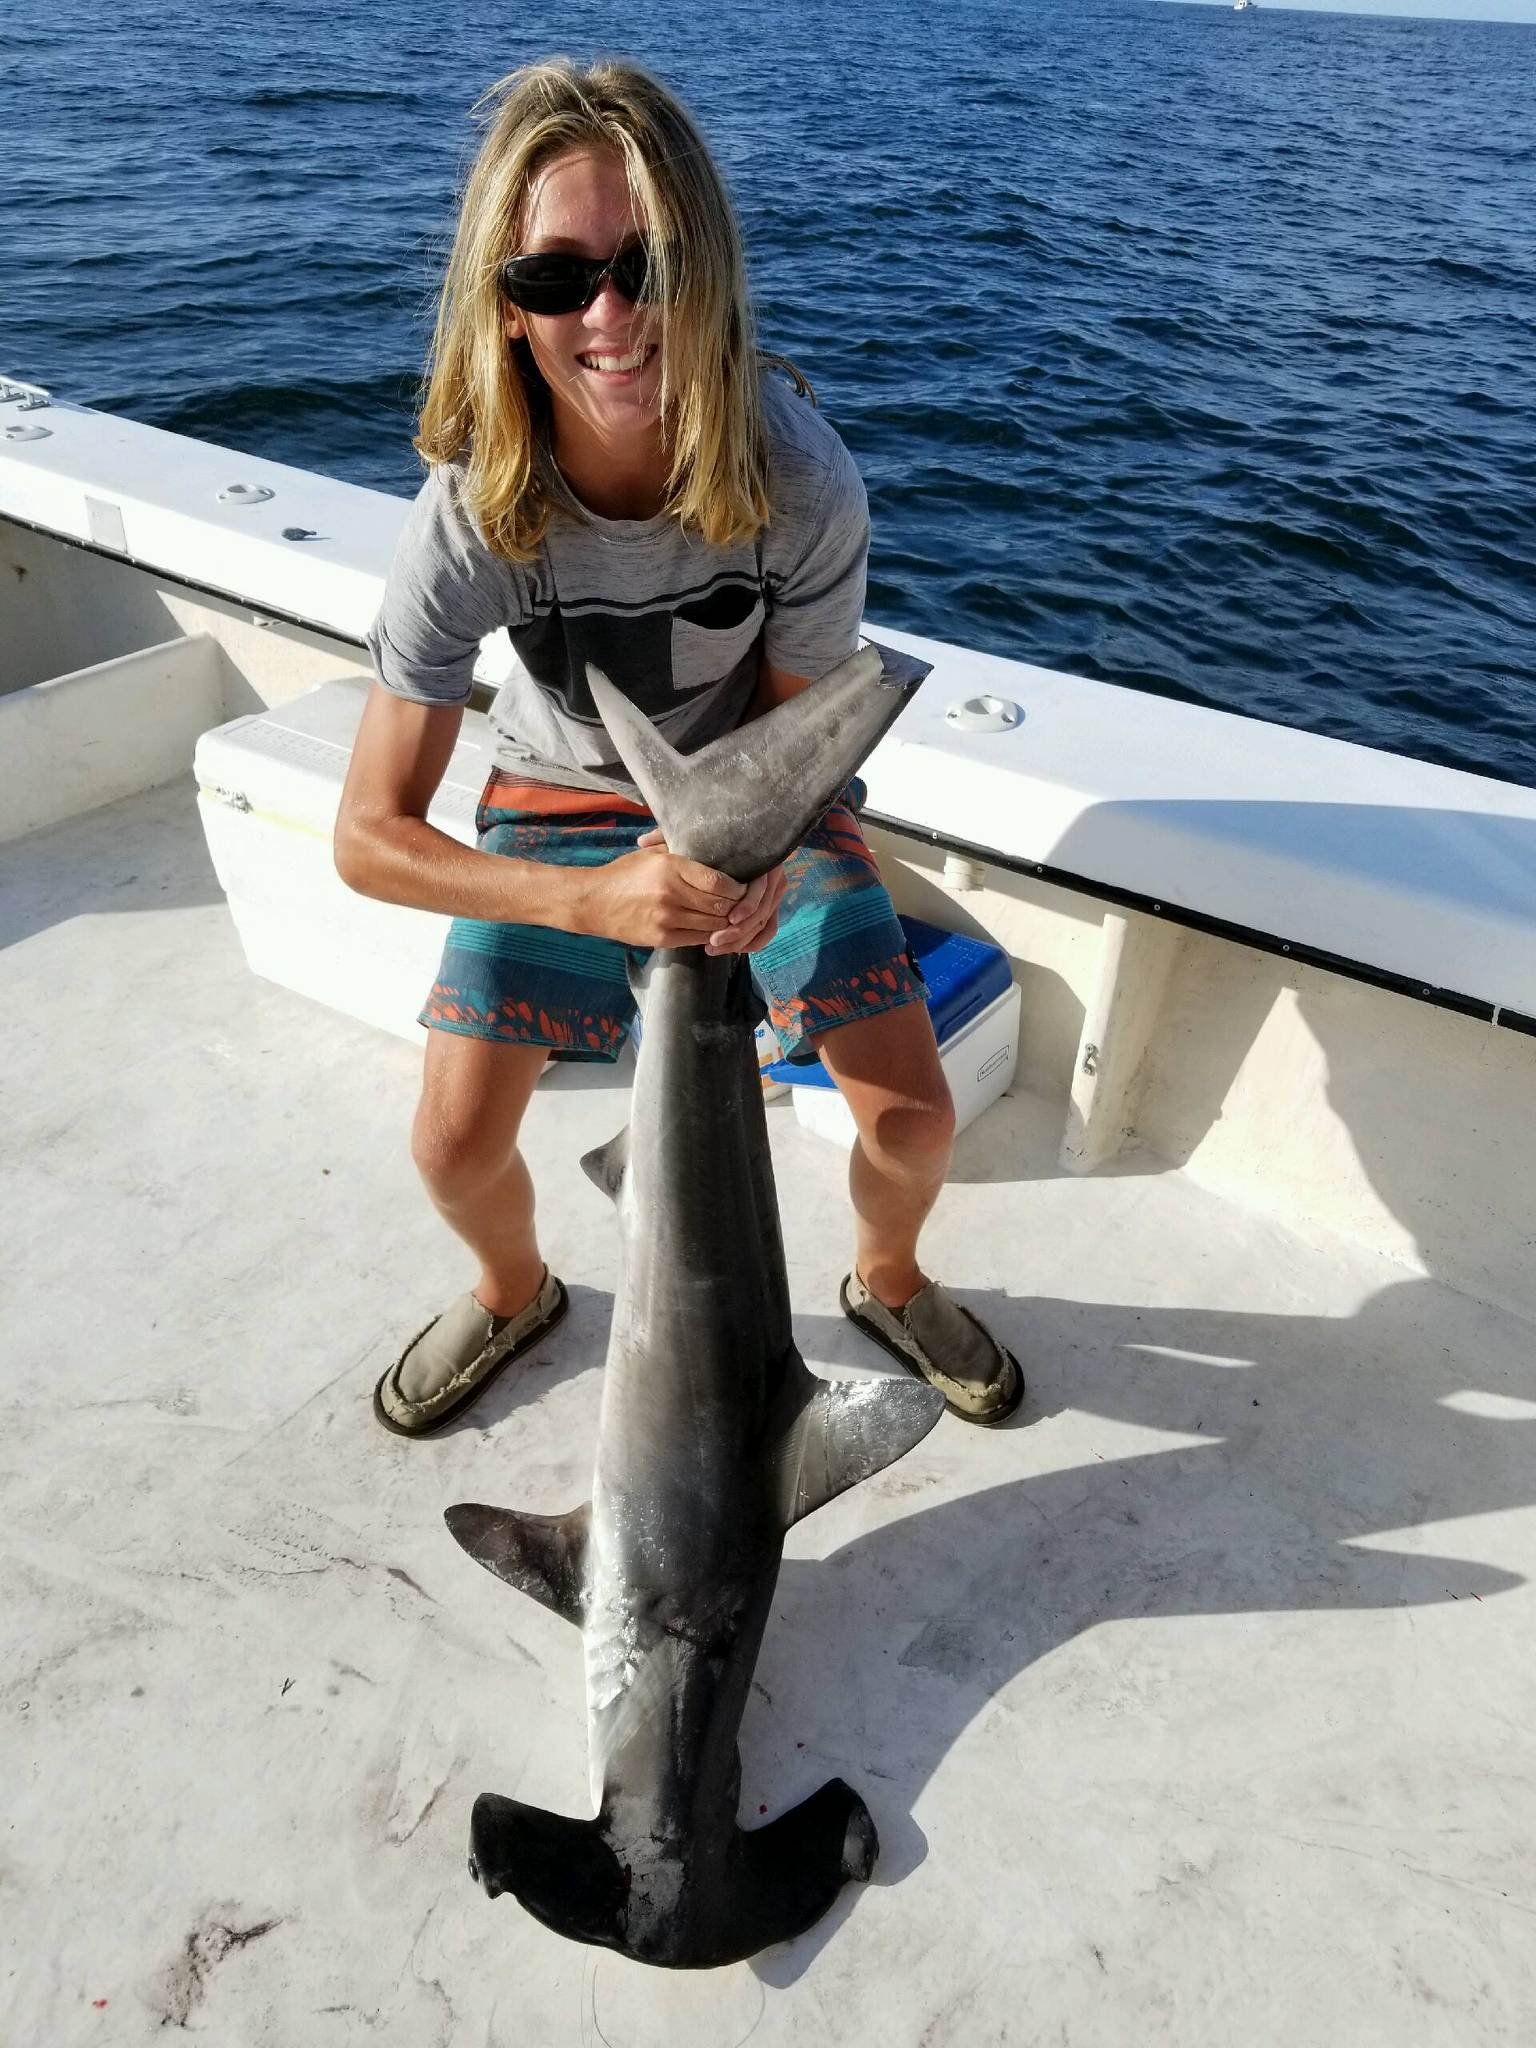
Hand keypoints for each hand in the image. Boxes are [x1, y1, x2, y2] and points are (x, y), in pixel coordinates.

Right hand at [633, 830, 786, 954]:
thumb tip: (714, 845)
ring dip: (727, 922)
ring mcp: (667, 918)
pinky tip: (716, 929)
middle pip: (720, 905)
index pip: (718, 882)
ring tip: (733, 917)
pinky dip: (712, 934)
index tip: (744, 886)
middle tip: (744, 904)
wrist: (594, 902)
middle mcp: (671, 893)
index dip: (738, 888)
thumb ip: (681, 850)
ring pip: (713, 924)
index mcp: (671, 867)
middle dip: (737, 906)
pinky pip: (699, 938)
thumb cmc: (625, 874)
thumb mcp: (652, 853)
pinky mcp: (663, 937)